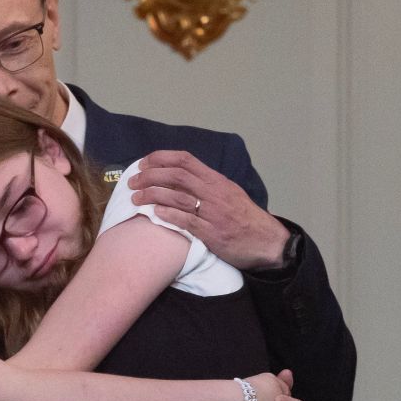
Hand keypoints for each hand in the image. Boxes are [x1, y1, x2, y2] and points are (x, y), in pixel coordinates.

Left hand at [128, 150, 289, 269]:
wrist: (267, 242)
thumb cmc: (245, 218)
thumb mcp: (229, 193)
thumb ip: (206, 184)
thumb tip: (178, 177)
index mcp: (217, 180)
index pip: (185, 160)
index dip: (161, 158)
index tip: (143, 163)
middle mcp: (214, 192)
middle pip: (176, 176)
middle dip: (150, 176)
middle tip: (133, 182)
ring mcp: (213, 213)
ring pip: (178, 197)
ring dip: (152, 195)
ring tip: (135, 198)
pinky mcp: (212, 233)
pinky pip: (186, 221)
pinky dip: (168, 214)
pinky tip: (154, 213)